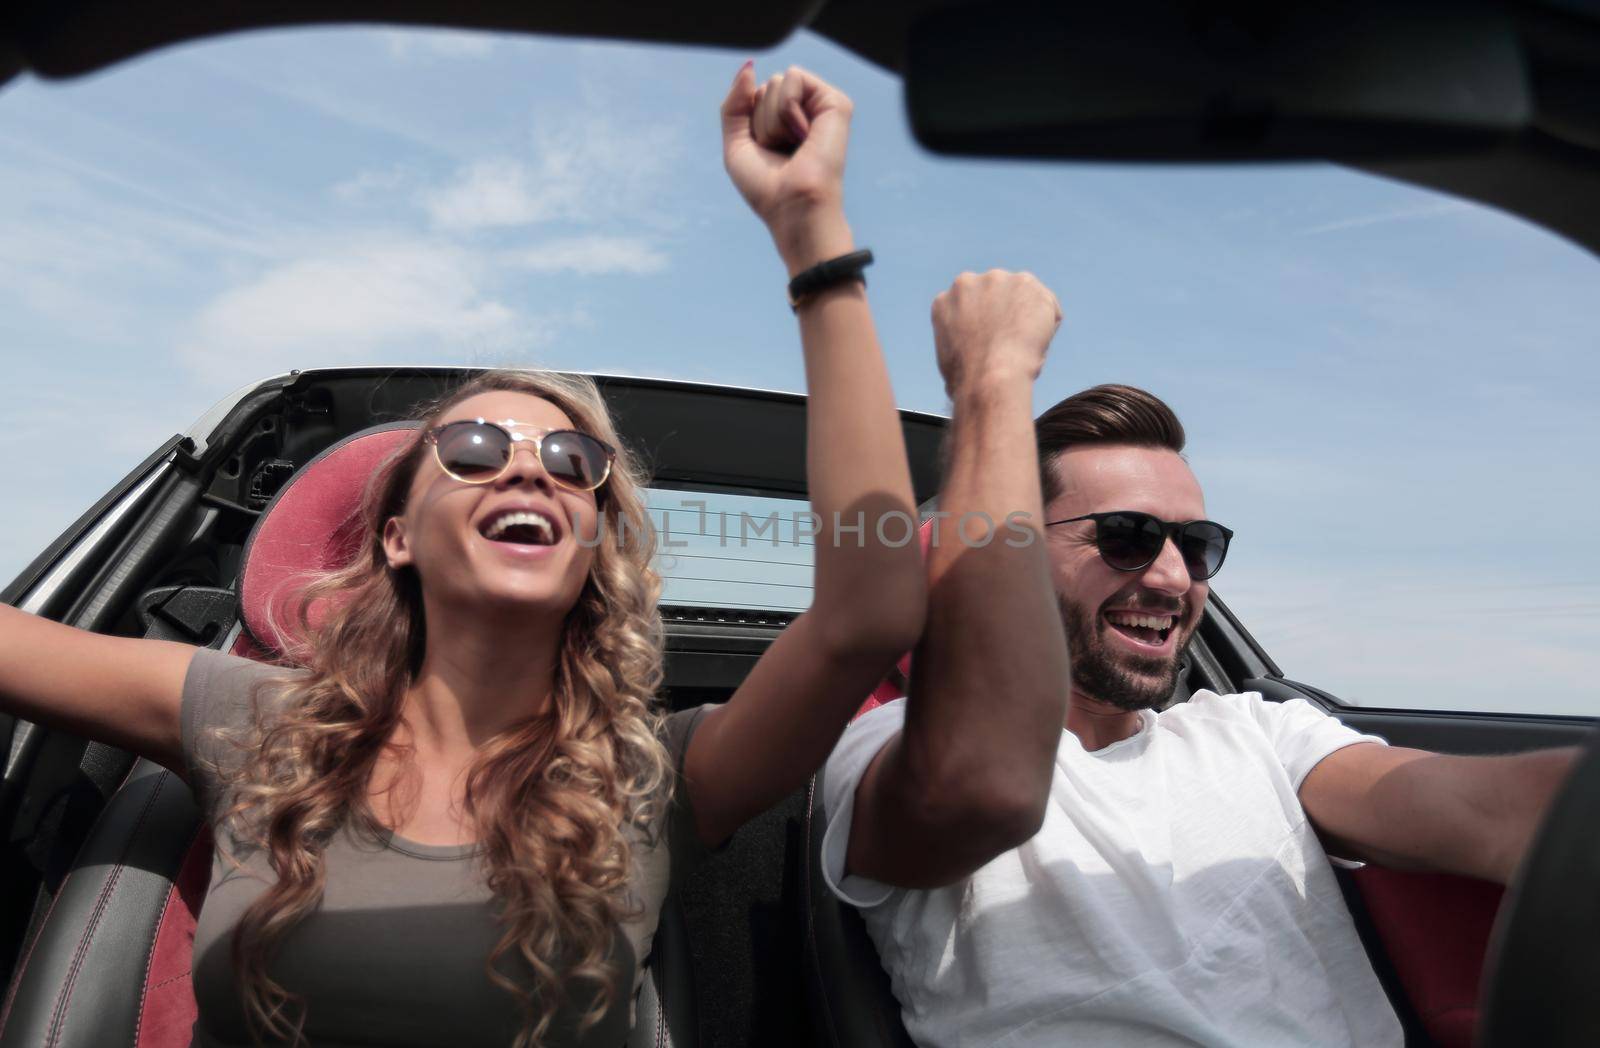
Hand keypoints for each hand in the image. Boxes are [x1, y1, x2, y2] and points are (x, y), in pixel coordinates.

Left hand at [721, 62, 855, 272]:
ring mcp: (822, 107)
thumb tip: (750, 65)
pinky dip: (787, 108)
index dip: (750, 125)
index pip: (754, 95)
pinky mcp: (836, 103)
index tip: (767, 154)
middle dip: (761, 121)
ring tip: (793, 146)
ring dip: (773, 120)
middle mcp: (807, 113)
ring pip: (778, 81)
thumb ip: (735, 103)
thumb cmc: (766, 187)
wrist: (792, 207)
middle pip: (765, 87)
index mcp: (786, 123)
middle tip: (781, 151)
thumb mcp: (736, 143)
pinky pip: (794, 78)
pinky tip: (803, 134)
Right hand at [932, 271, 1062, 393]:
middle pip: (994, 294)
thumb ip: (962, 342)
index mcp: (945, 301)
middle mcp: (967, 282)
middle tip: (1013, 342)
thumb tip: (973, 353)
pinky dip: (1049, 323)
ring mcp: (997, 280)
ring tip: (1024, 347)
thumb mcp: (950, 359)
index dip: (983, 323)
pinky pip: (1046, 304)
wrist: (990, 377)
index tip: (992, 340)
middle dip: (1005, 312)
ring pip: (1022, 296)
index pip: (968, 304)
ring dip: (1027, 317)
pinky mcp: (1026, 283)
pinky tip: (1038, 343)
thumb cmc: (969, 381)